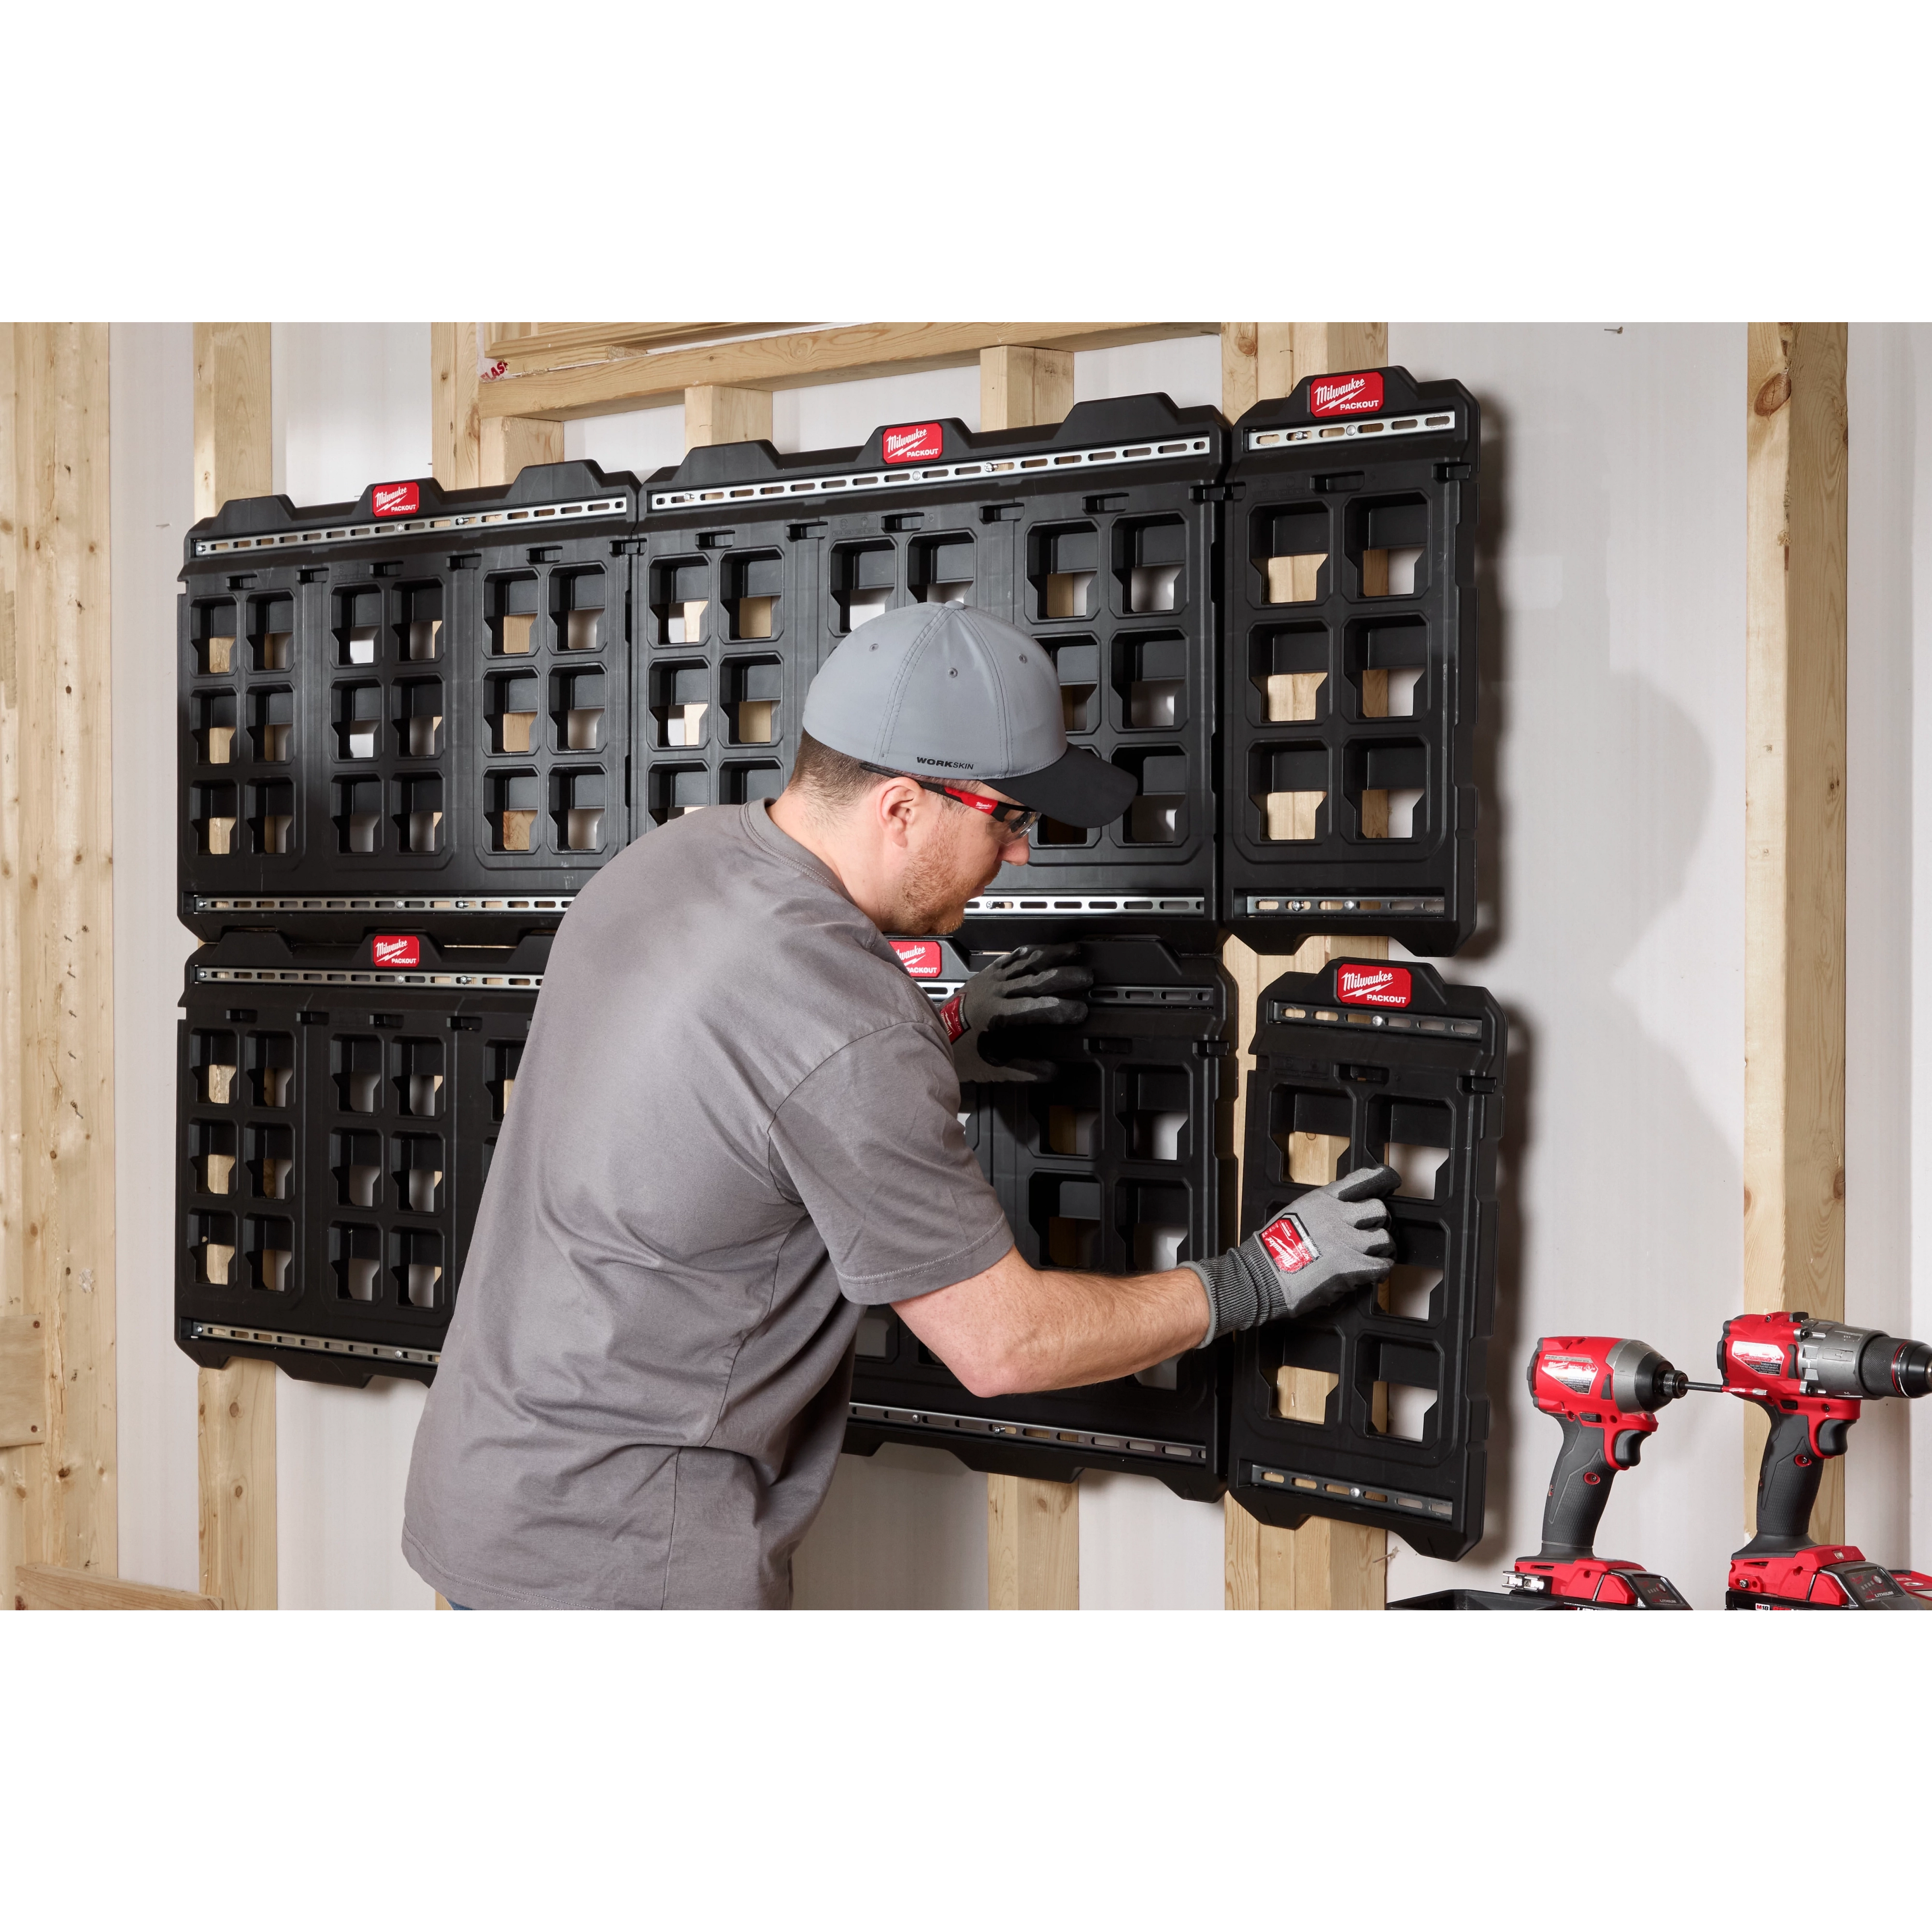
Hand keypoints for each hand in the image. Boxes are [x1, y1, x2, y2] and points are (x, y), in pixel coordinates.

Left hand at [942, 944, 1090, 1083]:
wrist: (929, 1033)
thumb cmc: (959, 1050)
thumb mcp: (991, 1067)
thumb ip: (1023, 1070)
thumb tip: (1051, 1073)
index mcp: (998, 1016)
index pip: (1036, 1009)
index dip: (1060, 1009)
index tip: (1080, 1011)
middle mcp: (996, 993)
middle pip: (1036, 980)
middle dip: (1065, 978)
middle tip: (1087, 978)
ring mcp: (991, 980)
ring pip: (1026, 962)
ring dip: (1052, 956)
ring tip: (1074, 952)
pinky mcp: (985, 974)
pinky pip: (1010, 958)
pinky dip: (1028, 952)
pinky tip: (1041, 949)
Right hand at [1183, 1164, 1398, 1344]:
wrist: (1262, 1275)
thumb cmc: (1273, 1249)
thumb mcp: (1295, 1214)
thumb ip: (1322, 1210)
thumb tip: (1343, 1212)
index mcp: (1322, 1200)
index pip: (1361, 1180)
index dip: (1382, 1179)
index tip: (1392, 1179)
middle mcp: (1337, 1216)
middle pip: (1378, 1210)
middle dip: (1378, 1222)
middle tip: (1372, 1232)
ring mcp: (1346, 1241)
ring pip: (1384, 1238)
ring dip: (1381, 1248)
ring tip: (1373, 1254)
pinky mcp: (1352, 1266)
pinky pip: (1382, 1265)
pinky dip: (1380, 1269)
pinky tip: (1372, 1271)